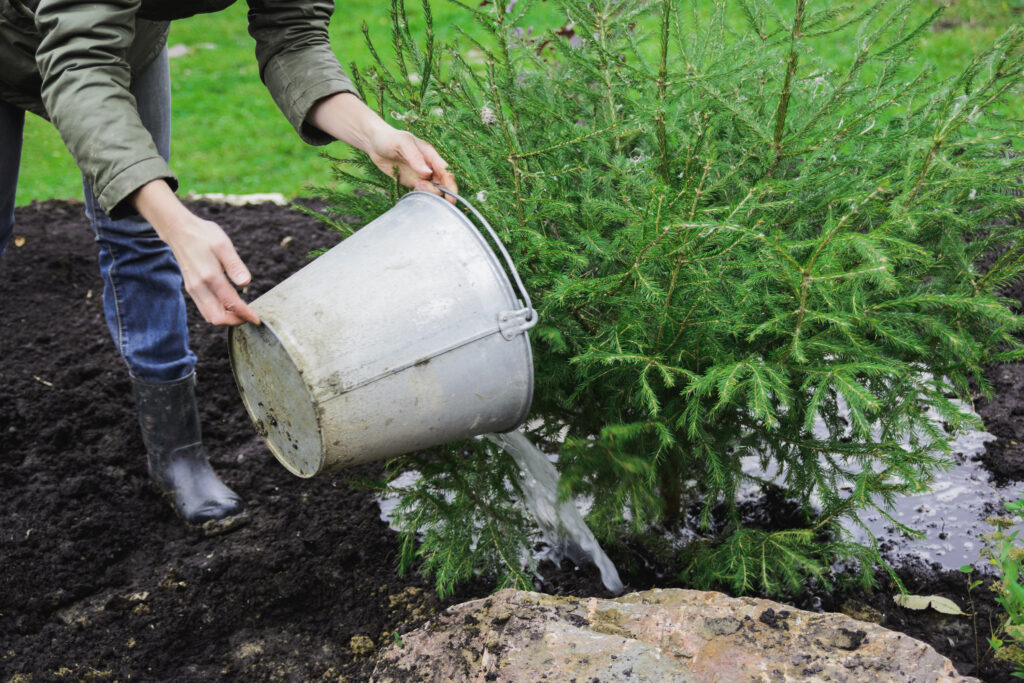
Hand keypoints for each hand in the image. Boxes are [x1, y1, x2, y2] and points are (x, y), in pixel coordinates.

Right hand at [132, 180, 259, 326]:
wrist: (179, 230)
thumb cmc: (204, 235)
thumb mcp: (223, 245)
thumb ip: (235, 265)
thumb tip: (246, 282)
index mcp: (210, 277)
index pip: (230, 304)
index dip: (245, 314)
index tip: (257, 319)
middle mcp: (199, 287)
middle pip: (216, 318)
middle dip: (235, 321)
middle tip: (249, 317)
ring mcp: (193, 289)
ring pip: (209, 316)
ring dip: (226, 319)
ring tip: (242, 313)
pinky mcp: (191, 289)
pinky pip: (204, 309)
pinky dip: (218, 312)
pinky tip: (229, 305)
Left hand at [367, 128, 457, 200]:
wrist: (374, 143)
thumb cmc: (389, 138)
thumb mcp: (402, 143)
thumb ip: (415, 157)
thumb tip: (428, 173)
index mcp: (430, 155)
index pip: (446, 172)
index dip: (451, 186)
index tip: (451, 198)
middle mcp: (429, 166)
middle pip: (442, 184)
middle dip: (437, 191)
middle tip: (420, 186)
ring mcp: (421, 175)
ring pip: (432, 190)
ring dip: (427, 193)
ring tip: (414, 185)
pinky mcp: (412, 182)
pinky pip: (422, 192)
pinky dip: (420, 195)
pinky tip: (412, 189)